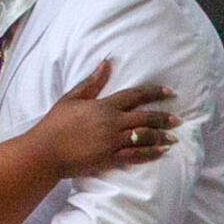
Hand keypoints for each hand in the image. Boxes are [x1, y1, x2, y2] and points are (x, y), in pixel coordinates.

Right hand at [28, 60, 178, 177]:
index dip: (154, 93)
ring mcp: (112, 142)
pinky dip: (150, 154)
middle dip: (163, 118)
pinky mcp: (109, 159)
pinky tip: (161, 153)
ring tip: (174, 138)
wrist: (45, 151)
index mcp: (104, 106)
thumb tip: (106, 63)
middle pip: (145, 118)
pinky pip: (135, 156)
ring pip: (143, 137)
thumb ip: (92, 82)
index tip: (169, 93)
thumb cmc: (55, 124)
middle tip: (178, 119)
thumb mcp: (71, 98)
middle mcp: (112, 123)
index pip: (135, 96)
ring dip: (161, 137)